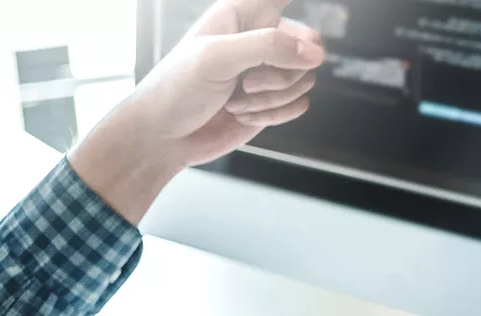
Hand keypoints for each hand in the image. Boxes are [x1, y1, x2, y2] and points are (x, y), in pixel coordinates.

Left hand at [69, 0, 325, 222]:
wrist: (165, 137)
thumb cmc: (177, 89)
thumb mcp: (217, 58)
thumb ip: (269, 47)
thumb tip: (315, 53)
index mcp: (240, 14)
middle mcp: (257, 39)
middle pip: (308, 43)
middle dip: (285, 69)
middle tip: (249, 80)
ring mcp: (267, 72)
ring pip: (305, 78)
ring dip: (273, 97)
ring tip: (237, 99)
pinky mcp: (272, 101)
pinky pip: (300, 104)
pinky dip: (275, 114)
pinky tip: (243, 113)